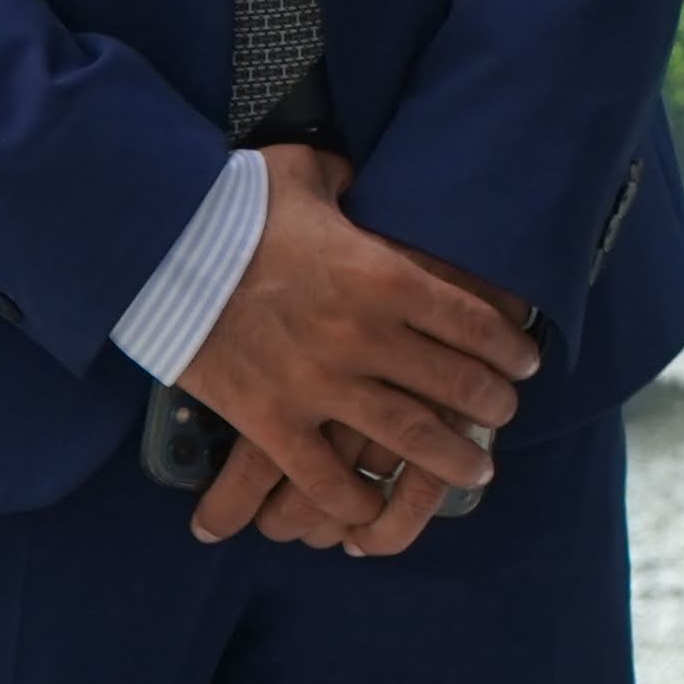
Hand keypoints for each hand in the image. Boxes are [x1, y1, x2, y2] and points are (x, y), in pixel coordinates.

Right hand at [177, 146, 538, 558]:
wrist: (157, 251)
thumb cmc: (235, 208)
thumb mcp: (306, 175)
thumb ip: (347, 182)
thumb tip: (357, 181)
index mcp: (385, 276)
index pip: (474, 321)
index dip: (509, 347)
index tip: (525, 363)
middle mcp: (364, 335)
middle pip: (455, 383)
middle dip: (492, 405)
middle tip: (505, 417)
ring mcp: (318, 383)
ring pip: (408, 437)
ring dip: (450, 459)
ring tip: (474, 471)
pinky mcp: (270, 419)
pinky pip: (323, 476)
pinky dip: (354, 499)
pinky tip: (374, 508)